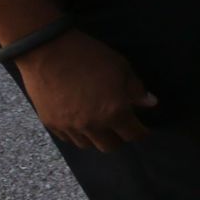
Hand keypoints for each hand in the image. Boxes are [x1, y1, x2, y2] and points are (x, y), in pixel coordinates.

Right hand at [16, 30, 155, 151]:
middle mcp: (92, 125)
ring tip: (101, 125)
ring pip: (88, 145)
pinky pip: (68, 139)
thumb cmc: (90, 56)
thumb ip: (136, 89)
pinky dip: (78, 135)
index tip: (144, 129)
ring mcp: (70, 127)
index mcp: (114, 112)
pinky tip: (81, 123)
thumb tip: (150, 103)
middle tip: (121, 126)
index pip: (132, 134)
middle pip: (110, 146)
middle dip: (119, 138)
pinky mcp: (51, 125)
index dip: (141, 133)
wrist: (49, 52)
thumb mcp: (121, 67)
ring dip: (98, 138)